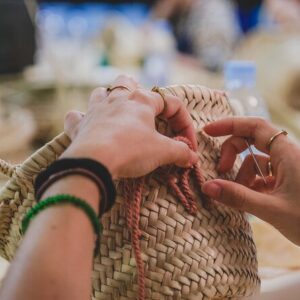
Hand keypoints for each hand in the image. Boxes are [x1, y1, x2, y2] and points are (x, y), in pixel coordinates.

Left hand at [63, 75, 197, 178]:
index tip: (188, 145)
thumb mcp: (162, 152)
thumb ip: (180, 152)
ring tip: (116, 110)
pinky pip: (76, 116)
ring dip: (109, 98)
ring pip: (101, 92)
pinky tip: (86, 124)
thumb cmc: (131, 150)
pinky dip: (81, 118)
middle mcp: (117, 99)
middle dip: (139, 91)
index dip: (184, 123)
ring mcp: (96, 111)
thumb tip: (192, 157)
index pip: (172, 104)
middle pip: (128, 82)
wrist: (94, 161)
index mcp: (142, 101)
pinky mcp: (80, 126)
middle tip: (146, 109)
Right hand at [201, 117, 299, 244]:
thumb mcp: (272, 210)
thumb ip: (238, 197)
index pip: (255, 126)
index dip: (230, 125)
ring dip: (242, 174)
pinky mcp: (287, 181)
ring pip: (256, 160)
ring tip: (238, 193)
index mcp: (287, 154)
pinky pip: (263, 175)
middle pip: (252, 140)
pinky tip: (250, 199)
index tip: (209, 131)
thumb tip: (207, 187)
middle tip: (220, 169)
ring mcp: (288, 169)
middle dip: (232, 152)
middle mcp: (288, 156)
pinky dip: (251, 184)